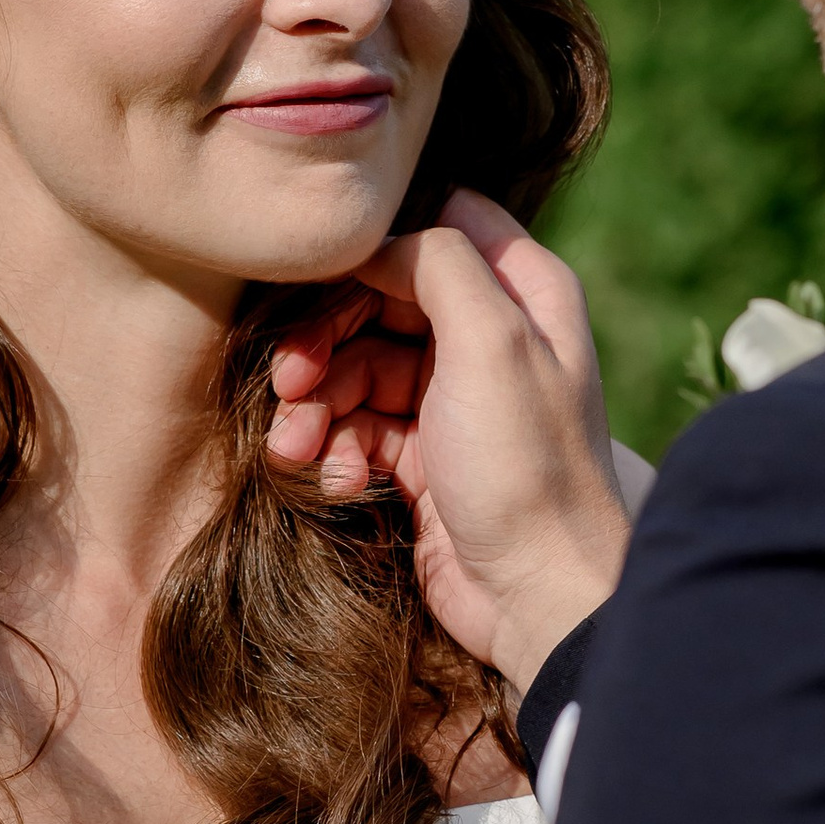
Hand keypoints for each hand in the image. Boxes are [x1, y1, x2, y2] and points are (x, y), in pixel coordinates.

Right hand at [267, 190, 631, 692]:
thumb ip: (439, 264)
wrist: (536, 598)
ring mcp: (453, 400)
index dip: (377, 248)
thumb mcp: (494, 343)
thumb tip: (378, 243)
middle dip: (325, 338)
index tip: (328, 281)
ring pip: (355, 369)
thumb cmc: (525, 467)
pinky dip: (334, 452)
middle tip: (289, 378)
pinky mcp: (422, 459)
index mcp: (524, 293)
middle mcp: (491, 337)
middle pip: (380, 299)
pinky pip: (355, 431)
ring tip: (296, 445)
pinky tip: (337, 482)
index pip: (439, 225)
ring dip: (315, 405)